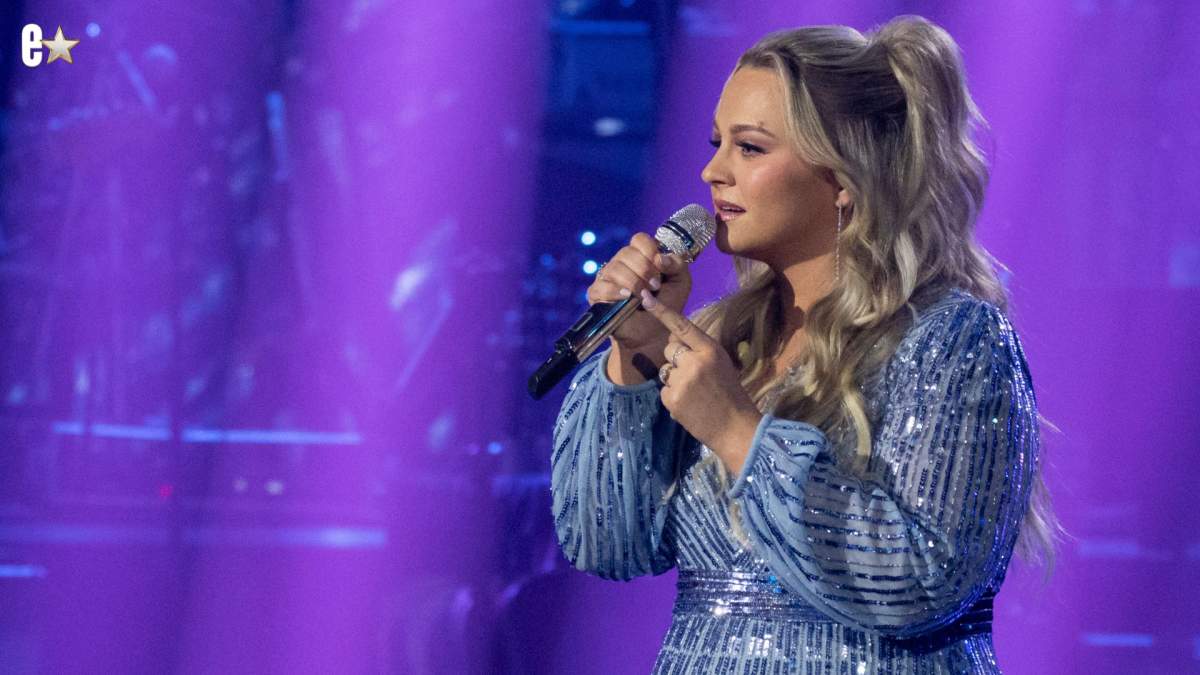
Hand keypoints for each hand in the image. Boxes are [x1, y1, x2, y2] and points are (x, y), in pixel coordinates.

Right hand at [586, 233, 691, 350]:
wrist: (656, 333)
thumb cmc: (668, 304)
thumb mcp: (681, 281)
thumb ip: (676, 264)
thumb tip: (660, 258)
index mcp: (641, 255)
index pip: (640, 240)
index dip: (650, 251)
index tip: (660, 268)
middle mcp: (622, 263)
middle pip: (626, 253)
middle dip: (644, 269)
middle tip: (655, 286)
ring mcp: (607, 278)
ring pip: (614, 268)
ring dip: (633, 282)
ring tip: (644, 297)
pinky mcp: (597, 294)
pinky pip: (600, 287)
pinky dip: (614, 291)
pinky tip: (627, 298)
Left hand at [640, 289, 762, 473]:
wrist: (735, 427)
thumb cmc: (730, 393)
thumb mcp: (721, 363)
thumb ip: (700, 350)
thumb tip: (674, 339)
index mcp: (710, 350)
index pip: (682, 326)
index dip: (662, 311)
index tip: (645, 298)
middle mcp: (693, 362)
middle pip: (670, 348)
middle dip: (676, 358)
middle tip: (696, 376)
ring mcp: (681, 381)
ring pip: (665, 371)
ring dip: (675, 380)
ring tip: (695, 393)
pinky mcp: (671, 399)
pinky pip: (663, 390)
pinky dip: (673, 397)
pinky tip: (689, 405)